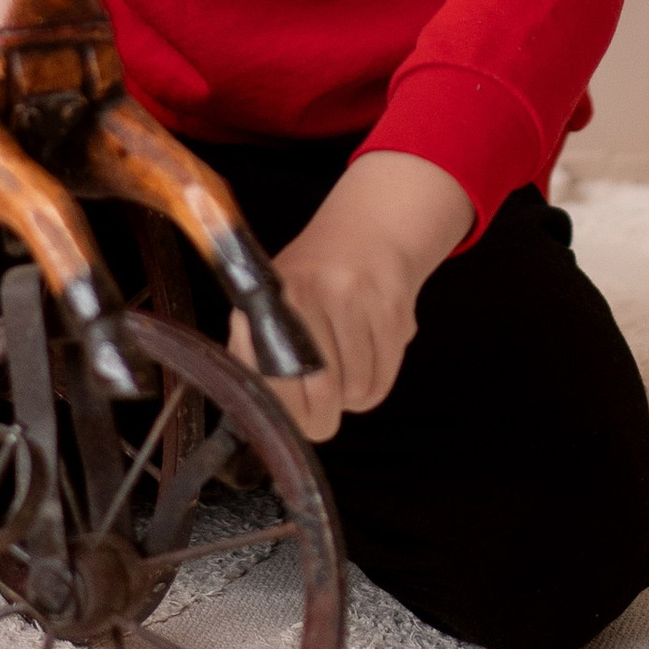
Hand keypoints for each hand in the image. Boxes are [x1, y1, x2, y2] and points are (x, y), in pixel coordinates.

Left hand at [229, 150, 470, 440]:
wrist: (367, 231)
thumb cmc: (311, 280)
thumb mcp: (270, 305)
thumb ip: (257, 355)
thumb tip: (262, 412)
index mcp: (269, 301)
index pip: (277, 384)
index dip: (292, 414)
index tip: (299, 416)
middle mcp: (308, 294)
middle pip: (324, 394)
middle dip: (327, 412)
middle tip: (325, 403)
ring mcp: (353, 297)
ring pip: (359, 390)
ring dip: (356, 393)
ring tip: (348, 366)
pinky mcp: (391, 306)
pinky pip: (387, 375)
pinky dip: (379, 377)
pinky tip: (370, 352)